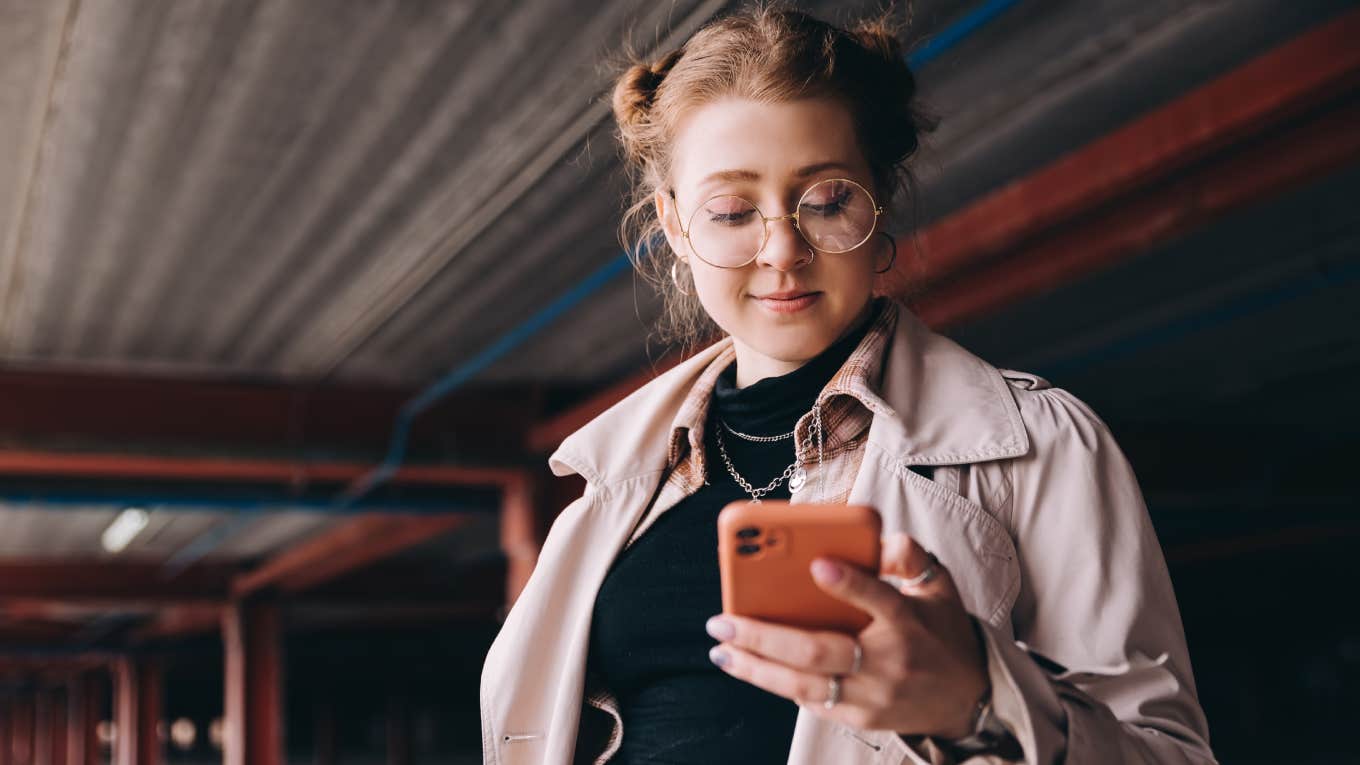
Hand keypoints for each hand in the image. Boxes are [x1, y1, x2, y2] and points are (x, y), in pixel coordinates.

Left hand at [705, 533, 988, 737]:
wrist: (968, 700)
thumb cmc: (942, 633)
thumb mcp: (939, 587)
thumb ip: (909, 557)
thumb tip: (878, 540)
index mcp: (909, 622)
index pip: (879, 599)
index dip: (848, 583)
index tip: (815, 563)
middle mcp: (888, 662)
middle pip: (819, 650)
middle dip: (765, 635)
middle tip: (723, 620)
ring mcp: (872, 695)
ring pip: (804, 684)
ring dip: (755, 667)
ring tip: (721, 648)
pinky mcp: (860, 718)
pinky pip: (811, 701)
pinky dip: (776, 683)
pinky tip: (746, 665)